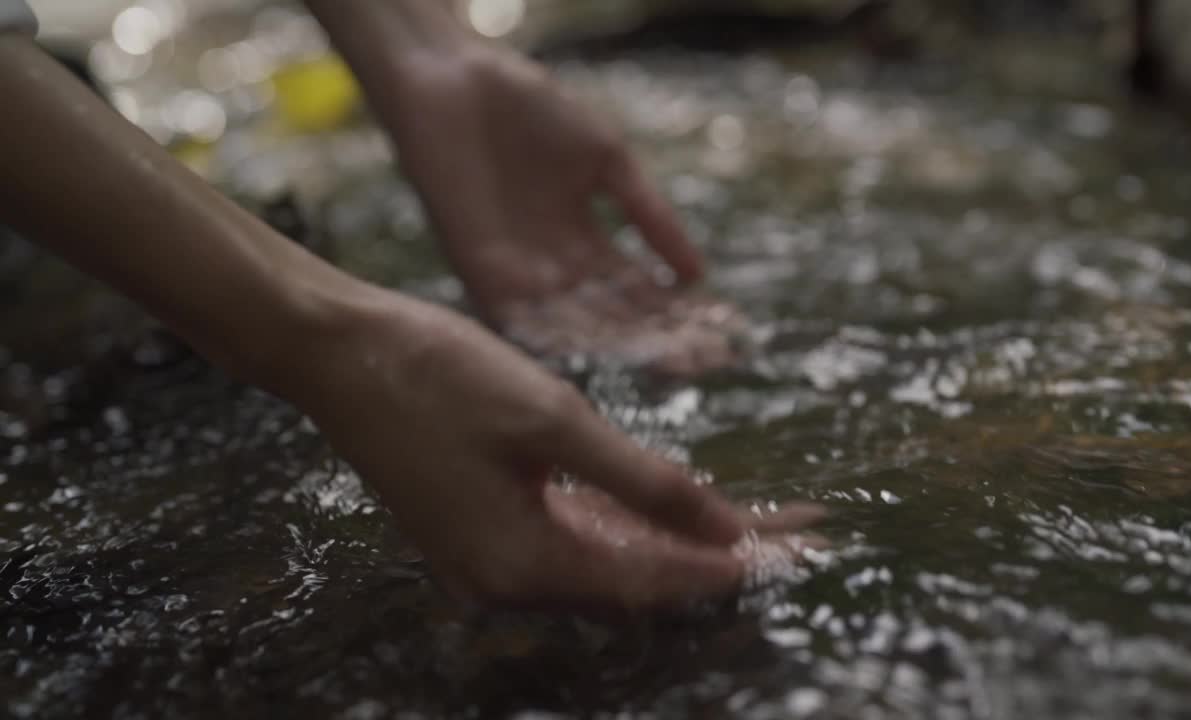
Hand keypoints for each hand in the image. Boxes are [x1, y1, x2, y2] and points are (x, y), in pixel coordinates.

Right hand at [292, 286, 818, 609]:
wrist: (339, 352)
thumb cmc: (439, 376)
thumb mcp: (554, 421)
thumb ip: (644, 482)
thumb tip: (725, 528)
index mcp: (522, 566)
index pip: (653, 580)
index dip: (729, 562)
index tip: (795, 547)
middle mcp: (506, 582)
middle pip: (639, 577)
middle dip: (719, 551)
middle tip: (796, 532)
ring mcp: (489, 560)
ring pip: (610, 559)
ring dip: (681, 538)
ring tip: (757, 521)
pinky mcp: (481, 529)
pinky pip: (573, 539)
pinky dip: (629, 524)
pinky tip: (676, 510)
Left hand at [307, 0, 747, 373]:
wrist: (455, 81)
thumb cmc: (529, 109)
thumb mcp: (607, 162)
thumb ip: (649, 215)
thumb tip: (698, 274)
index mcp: (585, 241)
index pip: (640, 292)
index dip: (681, 315)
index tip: (723, 335)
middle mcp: (553, 268)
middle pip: (614, 318)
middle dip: (661, 339)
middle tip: (705, 360)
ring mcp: (518, 273)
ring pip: (576, 324)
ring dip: (619, 344)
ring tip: (665, 359)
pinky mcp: (478, 270)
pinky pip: (520, 316)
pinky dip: (554, 332)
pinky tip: (596, 348)